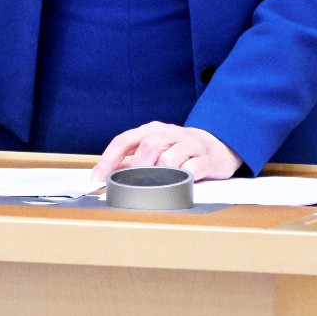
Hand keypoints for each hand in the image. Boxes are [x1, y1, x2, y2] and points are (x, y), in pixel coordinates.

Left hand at [91, 122, 241, 182]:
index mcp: (152, 130)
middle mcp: (170, 133)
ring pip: (168, 159)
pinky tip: (179, 184)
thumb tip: (106, 173)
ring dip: (159, 176)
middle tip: (132, 185)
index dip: (108, 159)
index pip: (125, 140)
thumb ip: (132, 159)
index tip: (97, 178)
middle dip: (136, 169)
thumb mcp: (154, 148)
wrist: (218, 146)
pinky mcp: (205, 159)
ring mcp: (189, 145)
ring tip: (158, 186)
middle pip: (148, 147)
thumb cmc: (180, 149)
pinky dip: (181, 179)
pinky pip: (190, 170)